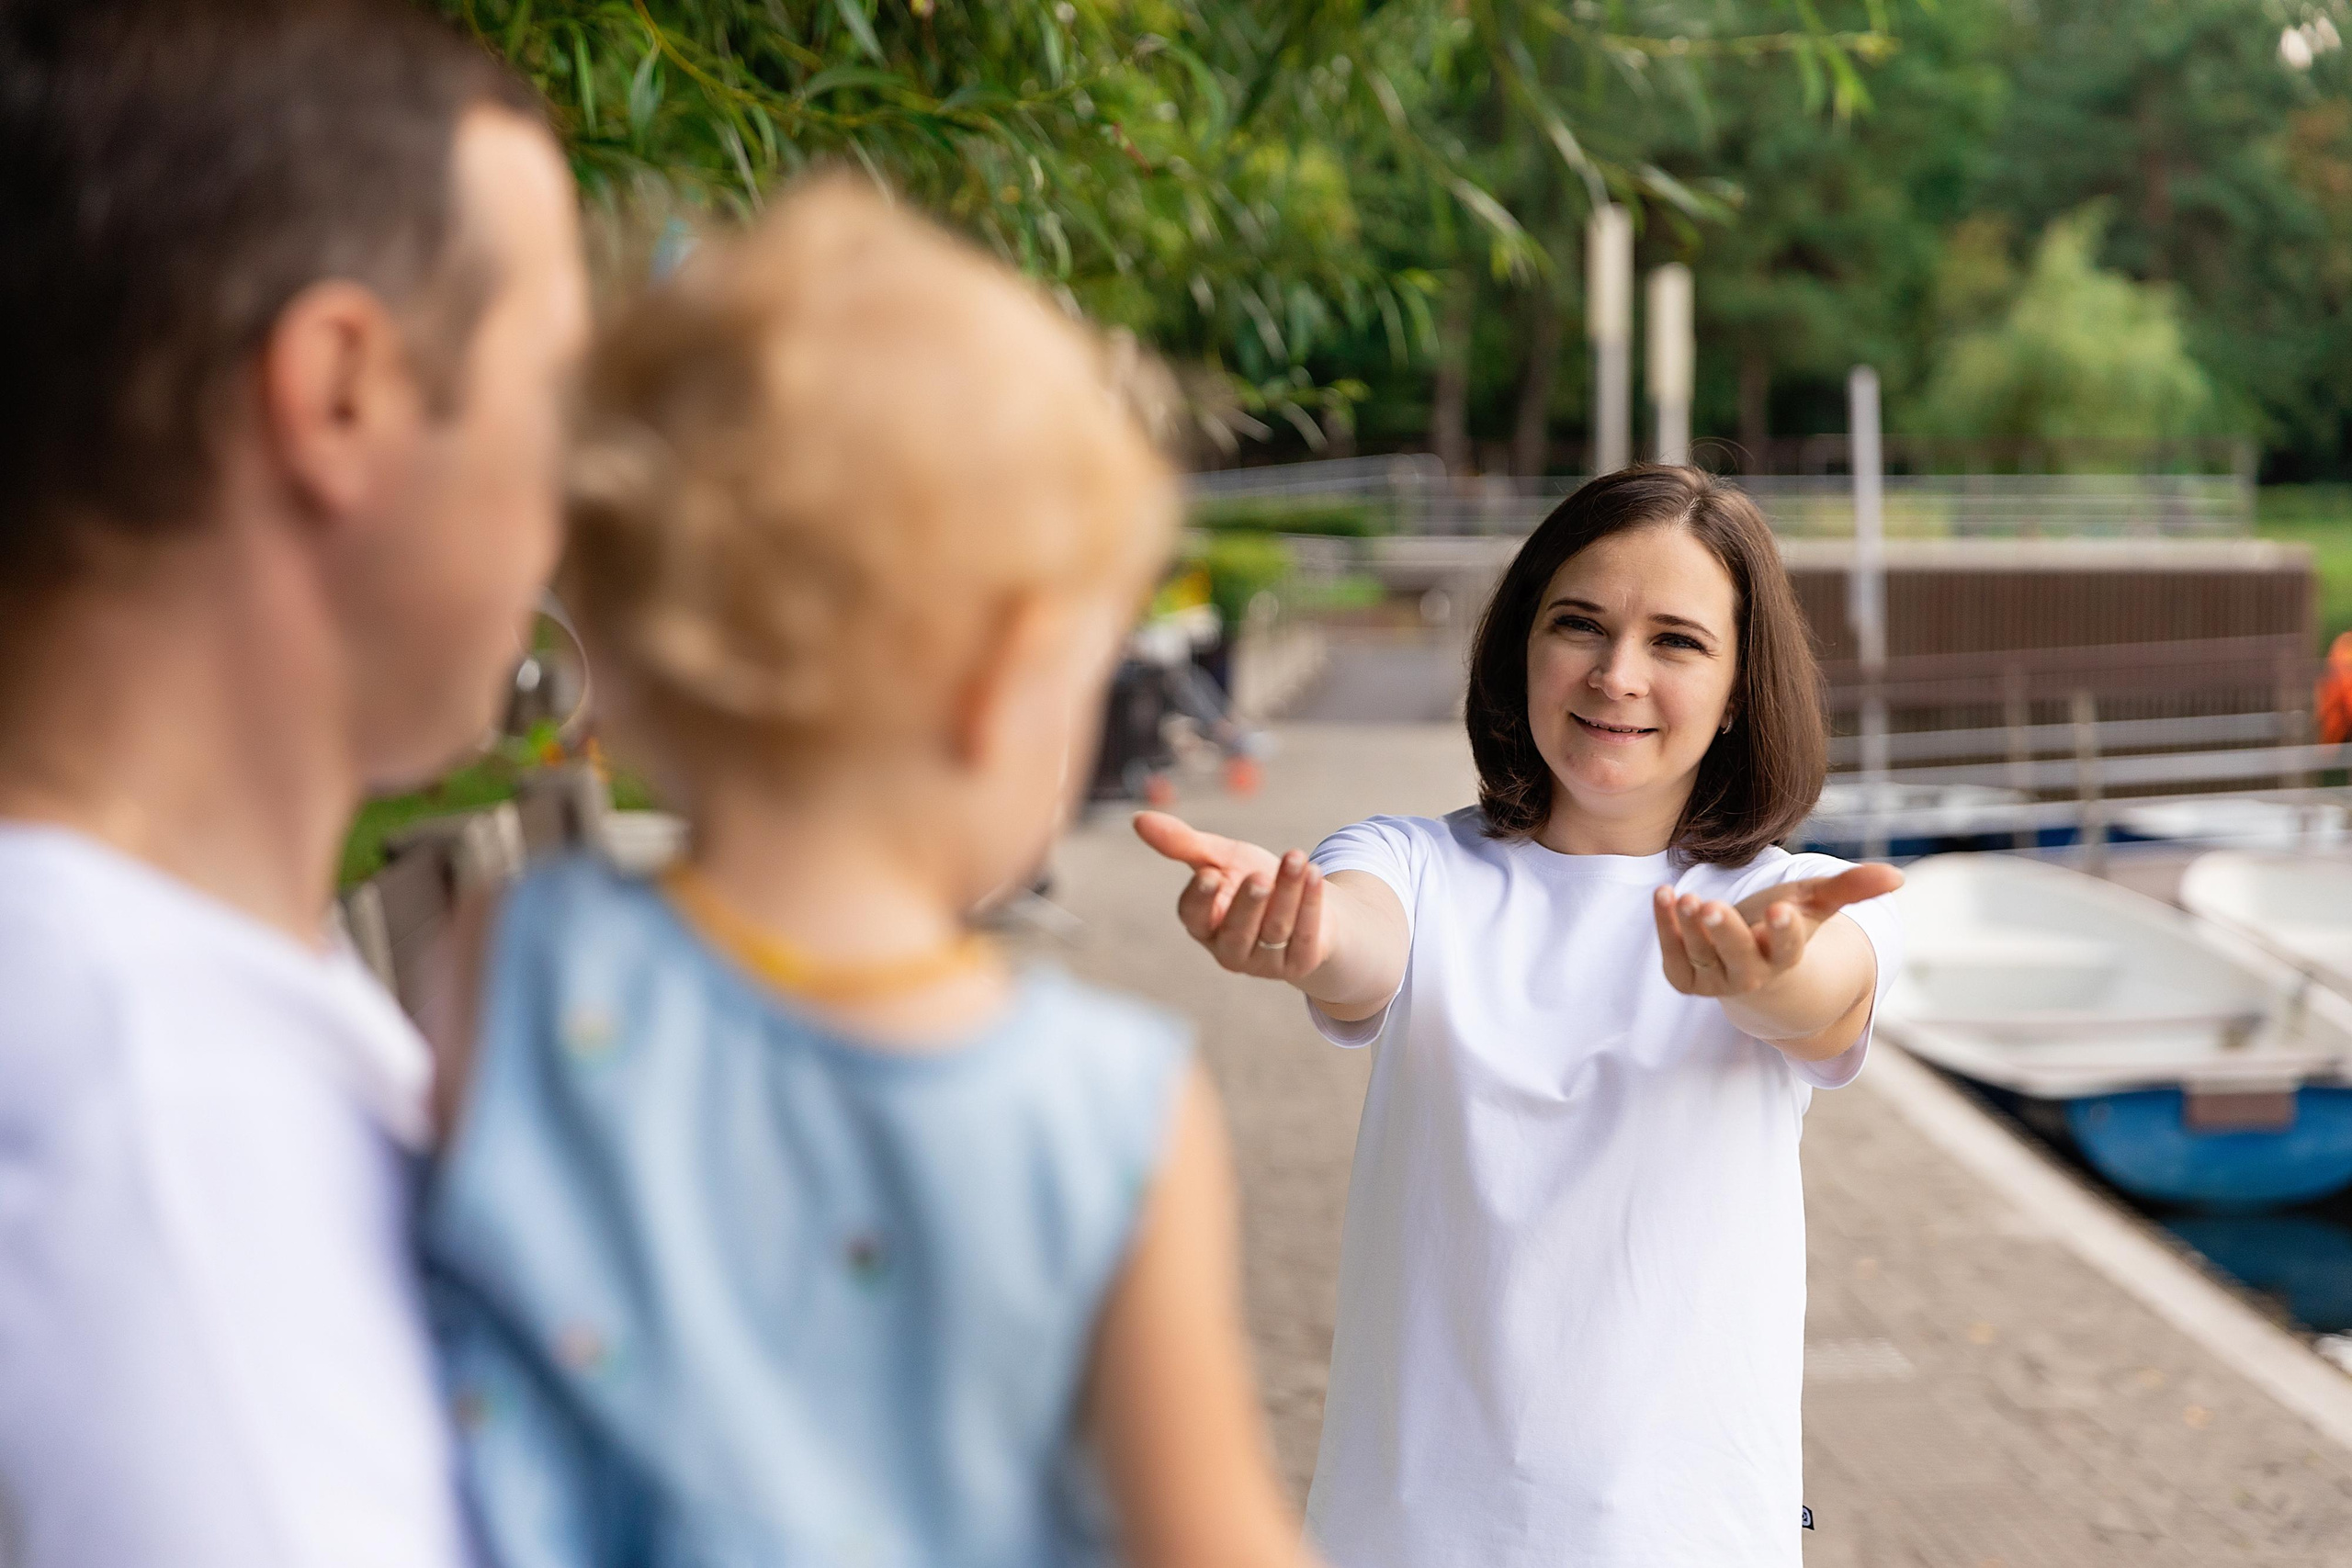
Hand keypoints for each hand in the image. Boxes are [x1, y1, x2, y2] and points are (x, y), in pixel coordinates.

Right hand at [1133, 811, 1333, 982]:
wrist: (1305, 901)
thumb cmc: (1254, 877)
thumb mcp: (1221, 857)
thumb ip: (1184, 843)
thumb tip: (1137, 819)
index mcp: (1204, 925)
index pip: (1195, 917)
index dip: (1201, 898)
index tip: (1211, 873)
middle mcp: (1230, 950)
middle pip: (1238, 929)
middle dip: (1250, 902)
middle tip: (1260, 875)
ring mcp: (1264, 963)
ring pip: (1275, 929)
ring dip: (1288, 892)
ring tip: (1298, 858)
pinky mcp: (1298, 964)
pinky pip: (1304, 935)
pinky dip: (1310, 904)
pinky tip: (1314, 874)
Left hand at [1653, 863, 1902, 998]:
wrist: (1750, 961)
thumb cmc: (1785, 924)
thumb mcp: (1815, 904)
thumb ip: (1851, 888)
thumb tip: (1898, 877)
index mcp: (1786, 958)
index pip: (1789, 949)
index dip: (1785, 931)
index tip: (1782, 909)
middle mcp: (1751, 974)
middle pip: (1739, 960)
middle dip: (1726, 934)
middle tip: (1711, 907)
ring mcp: (1716, 980)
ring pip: (1702, 957)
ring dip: (1690, 928)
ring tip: (1683, 897)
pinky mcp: (1686, 977)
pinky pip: (1674, 954)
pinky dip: (1665, 927)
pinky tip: (1663, 894)